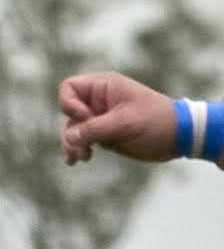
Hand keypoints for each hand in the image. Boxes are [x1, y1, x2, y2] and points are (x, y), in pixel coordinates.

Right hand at [59, 70, 179, 166]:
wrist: (180, 137)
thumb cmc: (157, 121)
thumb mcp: (126, 123)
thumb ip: (94, 129)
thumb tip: (68, 137)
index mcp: (104, 87)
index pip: (69, 89)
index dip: (70, 104)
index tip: (87, 117)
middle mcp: (98, 101)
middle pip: (68, 112)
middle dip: (71, 131)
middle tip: (83, 147)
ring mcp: (100, 118)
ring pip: (72, 129)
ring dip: (72, 144)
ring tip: (81, 158)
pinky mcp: (104, 135)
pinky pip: (81, 141)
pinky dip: (76, 150)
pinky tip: (75, 161)